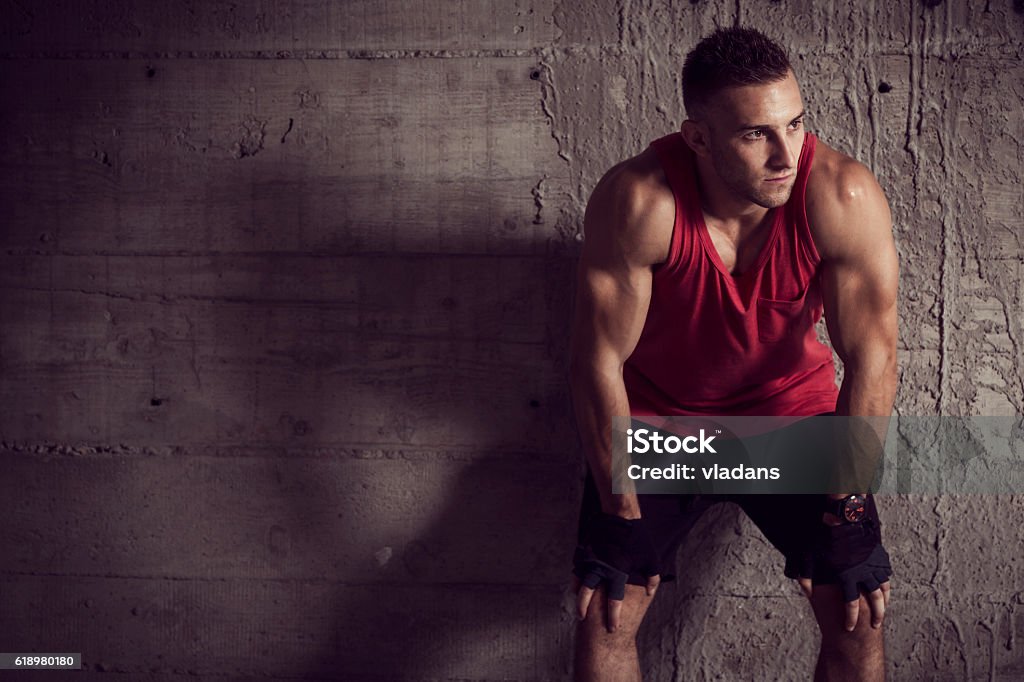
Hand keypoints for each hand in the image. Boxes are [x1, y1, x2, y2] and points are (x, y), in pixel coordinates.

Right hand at [572, 513, 659, 631]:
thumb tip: (650, 592)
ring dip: (577, 594)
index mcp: (617, 574)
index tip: (612, 628)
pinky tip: (577, 584)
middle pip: (587, 595)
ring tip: (578, 603)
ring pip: (578, 581)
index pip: (614, 602)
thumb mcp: (651, 559)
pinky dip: (576, 577)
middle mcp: (601, 569)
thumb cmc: (638, 538)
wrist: (620, 516)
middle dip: (583, 608)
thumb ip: (652, 578)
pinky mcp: (584, 550)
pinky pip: (577, 567)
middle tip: (582, 618)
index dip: (613, 617)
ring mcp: (590, 559)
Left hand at [799, 501, 893, 631]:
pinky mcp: (879, 556)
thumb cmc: (822, 538)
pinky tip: (884, 589)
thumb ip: (805, 578)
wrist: (842, 518)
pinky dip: (886, 584)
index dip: (849, 619)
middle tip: (875, 625)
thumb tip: (807, 594)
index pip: (850, 605)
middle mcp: (864, 573)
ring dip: (884, 602)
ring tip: (882, 611)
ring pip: (884, 589)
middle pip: (875, 601)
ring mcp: (874, 564)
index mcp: (847, 577)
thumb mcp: (808, 558)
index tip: (849, 628)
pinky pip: (886, 574)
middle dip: (876, 615)